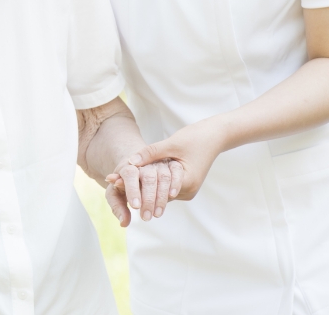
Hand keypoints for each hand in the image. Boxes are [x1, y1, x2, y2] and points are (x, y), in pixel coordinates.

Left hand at [104, 159, 182, 226]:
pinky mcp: (171, 164)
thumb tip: (123, 223)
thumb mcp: (116, 194)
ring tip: (157, 214)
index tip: (135, 207)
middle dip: (148, 199)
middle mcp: (144, 163)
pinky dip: (176, 183)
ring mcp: (159, 163)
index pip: (130, 174)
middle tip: (146, 218)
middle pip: (148, 177)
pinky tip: (172, 196)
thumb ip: (117, 206)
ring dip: (162, 197)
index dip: (132, 190)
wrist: (139, 168)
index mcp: (128, 166)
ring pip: (163, 176)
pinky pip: (176, 171)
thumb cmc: (125, 184)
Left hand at [112, 120, 226, 202]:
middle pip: (157, 195)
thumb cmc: (195, 138)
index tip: (116, 185)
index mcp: (187, 182)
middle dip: (137, 189)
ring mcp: (187, 189)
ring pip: (160, 192)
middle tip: (113, 186)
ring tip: (119, 185)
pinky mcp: (185, 184)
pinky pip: (165, 186)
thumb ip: (150, 153)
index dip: (136, 187)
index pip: (157, 191)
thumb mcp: (171, 144)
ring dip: (144, 187)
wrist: (215, 135)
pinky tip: (136, 180)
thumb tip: (129, 162)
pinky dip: (153, 183)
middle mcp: (188, 191)